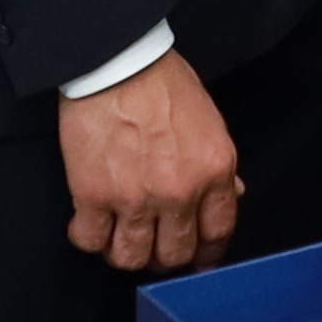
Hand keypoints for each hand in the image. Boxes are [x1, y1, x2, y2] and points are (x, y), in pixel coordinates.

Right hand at [58, 50, 241, 271]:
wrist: (118, 61)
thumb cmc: (162, 82)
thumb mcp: (209, 120)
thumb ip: (219, 165)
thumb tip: (232, 195)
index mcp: (214, 170)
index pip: (217, 232)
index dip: (207, 254)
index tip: (198, 260)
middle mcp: (179, 192)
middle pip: (174, 254)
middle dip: (164, 256)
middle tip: (152, 245)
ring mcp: (135, 198)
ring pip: (131, 258)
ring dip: (125, 252)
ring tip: (120, 237)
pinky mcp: (92, 196)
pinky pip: (90, 241)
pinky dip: (89, 238)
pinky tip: (91, 223)